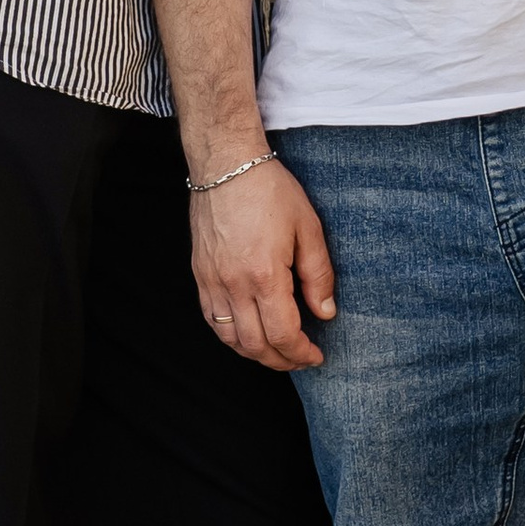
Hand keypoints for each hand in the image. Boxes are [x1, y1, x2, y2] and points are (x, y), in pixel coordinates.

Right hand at [191, 157, 337, 368]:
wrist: (226, 164)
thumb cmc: (269, 190)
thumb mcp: (308, 228)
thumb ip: (318, 275)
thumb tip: (325, 313)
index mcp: (264, 274)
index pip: (283, 334)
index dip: (301, 353)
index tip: (315, 356)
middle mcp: (233, 284)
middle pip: (255, 345)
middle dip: (280, 360)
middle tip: (299, 359)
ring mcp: (212, 281)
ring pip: (229, 338)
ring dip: (254, 353)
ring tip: (276, 351)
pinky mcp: (199, 273)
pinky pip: (211, 319)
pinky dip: (230, 336)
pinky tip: (247, 333)